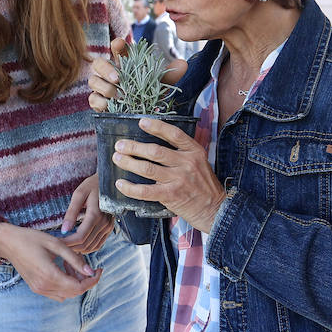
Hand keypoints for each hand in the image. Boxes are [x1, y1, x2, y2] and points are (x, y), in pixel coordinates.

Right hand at [0, 223, 100, 301]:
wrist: (8, 243)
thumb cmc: (31, 239)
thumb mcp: (56, 244)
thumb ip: (74, 259)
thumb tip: (90, 271)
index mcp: (50, 275)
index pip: (79, 286)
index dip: (93, 280)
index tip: (99, 269)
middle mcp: (44, 286)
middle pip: (74, 292)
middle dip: (85, 280)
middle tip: (85, 264)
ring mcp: (39, 289)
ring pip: (66, 294)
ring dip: (74, 283)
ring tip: (71, 264)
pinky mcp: (36, 288)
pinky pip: (57, 293)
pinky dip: (65, 285)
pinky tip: (62, 270)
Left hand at [60, 174, 112, 251]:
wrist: (110, 183)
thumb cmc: (92, 185)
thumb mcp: (79, 194)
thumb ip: (71, 212)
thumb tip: (64, 230)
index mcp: (95, 214)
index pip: (80, 237)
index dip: (67, 243)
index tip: (56, 242)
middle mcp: (104, 223)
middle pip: (85, 244)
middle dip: (71, 247)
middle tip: (58, 245)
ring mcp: (108, 227)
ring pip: (92, 247)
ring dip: (78, 249)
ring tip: (66, 245)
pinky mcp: (109, 229)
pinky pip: (98, 244)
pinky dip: (87, 248)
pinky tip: (77, 244)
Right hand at [89, 37, 188, 112]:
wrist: (139, 114)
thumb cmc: (147, 94)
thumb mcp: (159, 85)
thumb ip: (170, 75)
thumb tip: (184, 64)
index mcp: (123, 64)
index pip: (116, 50)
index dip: (116, 45)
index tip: (119, 43)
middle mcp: (108, 73)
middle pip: (97, 63)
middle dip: (105, 69)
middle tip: (117, 78)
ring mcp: (100, 87)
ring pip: (93, 81)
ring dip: (105, 88)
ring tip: (119, 96)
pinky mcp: (97, 102)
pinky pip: (93, 99)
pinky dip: (101, 102)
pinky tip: (110, 105)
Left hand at [112, 117, 225, 231]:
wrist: (214, 209)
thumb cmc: (203, 185)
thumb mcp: (200, 162)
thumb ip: (182, 153)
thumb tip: (156, 144)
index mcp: (194, 151)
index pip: (174, 134)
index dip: (156, 126)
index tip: (141, 122)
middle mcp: (187, 163)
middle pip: (155, 151)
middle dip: (134, 147)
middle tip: (120, 145)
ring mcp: (178, 180)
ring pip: (147, 168)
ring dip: (128, 162)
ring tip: (117, 158)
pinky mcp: (171, 195)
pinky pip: (145, 191)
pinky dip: (130, 187)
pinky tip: (120, 183)